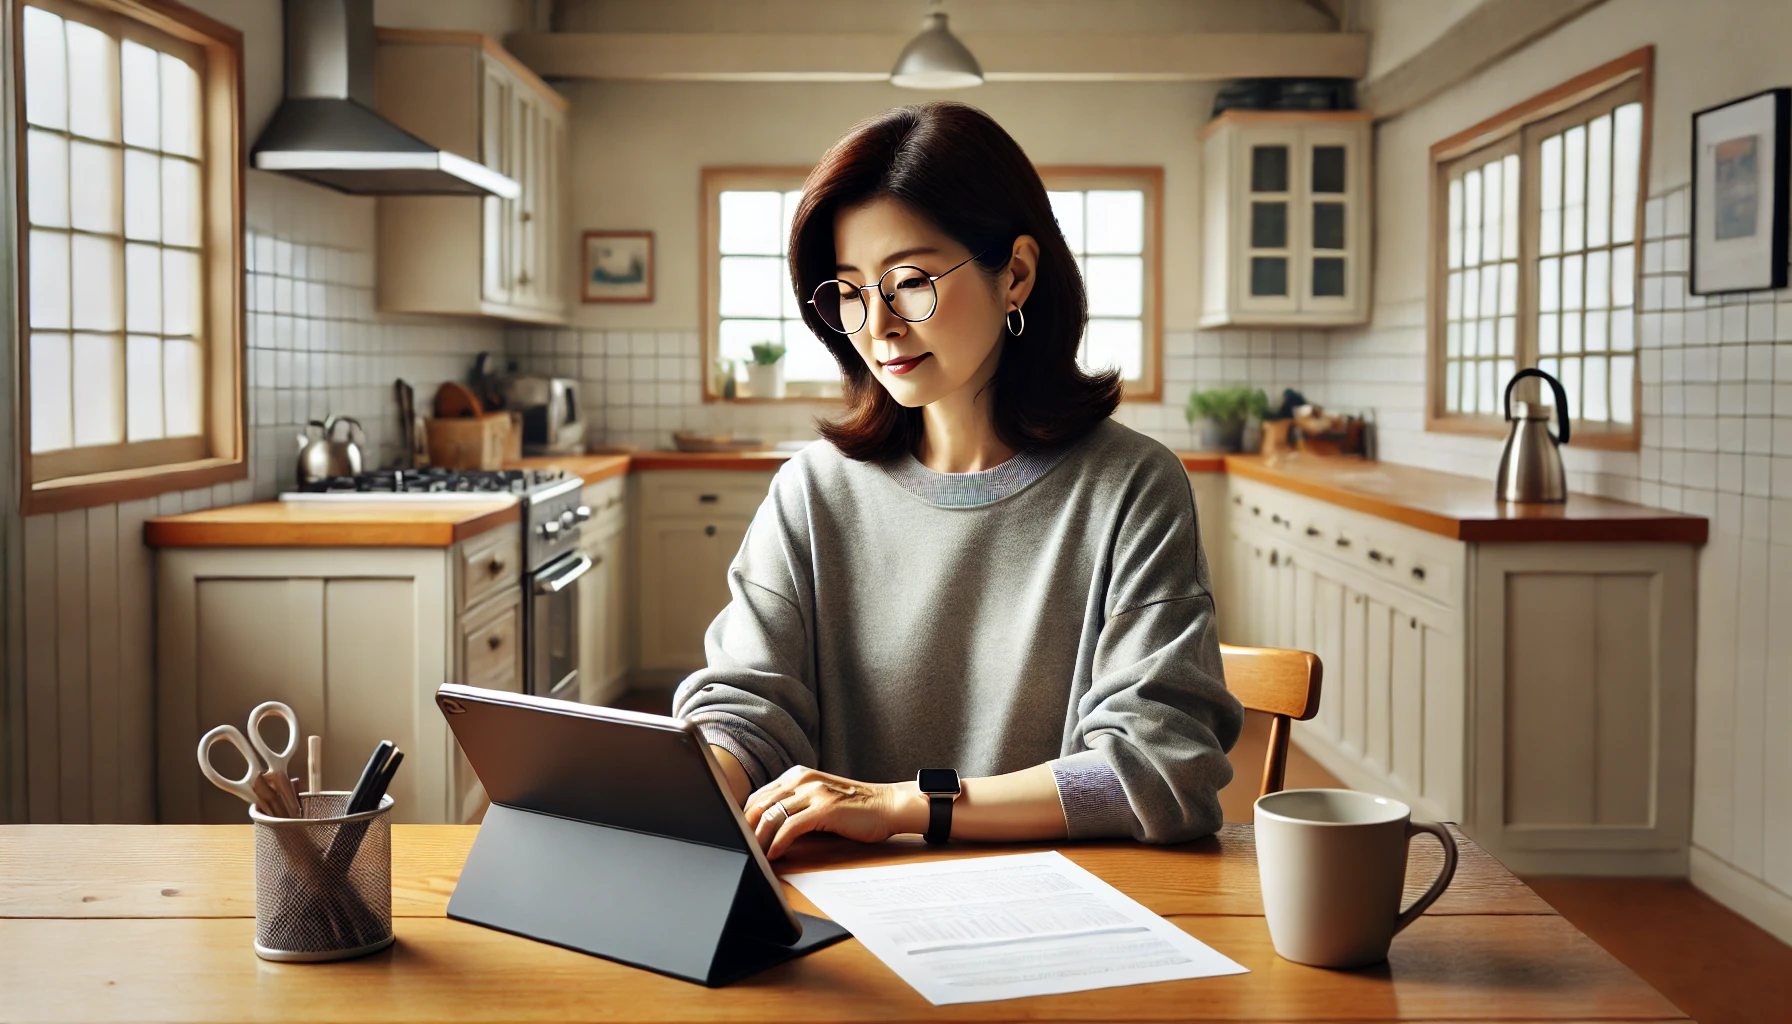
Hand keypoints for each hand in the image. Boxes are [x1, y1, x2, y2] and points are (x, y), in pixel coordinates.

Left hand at [744, 766, 926, 858]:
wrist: (889, 805)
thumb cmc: (856, 808)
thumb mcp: (820, 799)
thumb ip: (797, 805)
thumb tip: (768, 827)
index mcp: (798, 775)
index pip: (759, 795)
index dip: (745, 817)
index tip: (740, 836)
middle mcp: (802, 779)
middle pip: (759, 804)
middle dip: (746, 829)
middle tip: (742, 849)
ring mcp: (814, 792)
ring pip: (771, 815)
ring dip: (759, 839)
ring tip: (755, 856)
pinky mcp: (824, 809)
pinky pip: (790, 827)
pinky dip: (777, 843)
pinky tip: (774, 855)